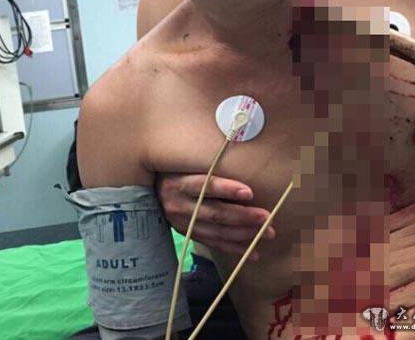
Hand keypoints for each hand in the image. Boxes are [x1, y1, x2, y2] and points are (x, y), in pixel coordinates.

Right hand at [156, 173, 274, 259]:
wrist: (147, 192)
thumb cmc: (174, 171)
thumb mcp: (183, 165)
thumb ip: (206, 167)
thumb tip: (240, 162)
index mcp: (178, 183)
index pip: (204, 186)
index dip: (226, 189)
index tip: (249, 192)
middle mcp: (178, 205)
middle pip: (214, 213)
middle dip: (243, 216)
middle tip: (267, 217)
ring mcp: (182, 224)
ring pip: (216, 232)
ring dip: (243, 234)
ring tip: (267, 233)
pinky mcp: (187, 235)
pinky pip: (213, 244)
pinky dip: (234, 248)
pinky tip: (253, 252)